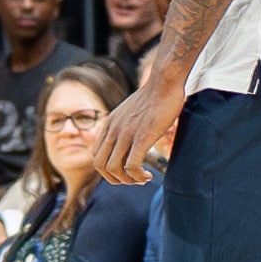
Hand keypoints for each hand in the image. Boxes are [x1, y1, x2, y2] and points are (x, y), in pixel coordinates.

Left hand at [103, 58, 189, 181]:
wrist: (164, 81)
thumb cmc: (154, 94)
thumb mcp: (132, 109)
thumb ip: (127, 121)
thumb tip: (134, 130)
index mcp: (110, 123)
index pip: (96, 154)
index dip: (108, 168)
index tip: (125, 170)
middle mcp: (114, 129)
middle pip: (99, 165)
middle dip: (114, 179)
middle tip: (132, 180)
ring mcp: (126, 133)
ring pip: (113, 168)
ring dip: (127, 180)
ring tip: (141, 179)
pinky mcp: (142, 136)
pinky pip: (132, 165)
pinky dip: (138, 176)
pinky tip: (148, 175)